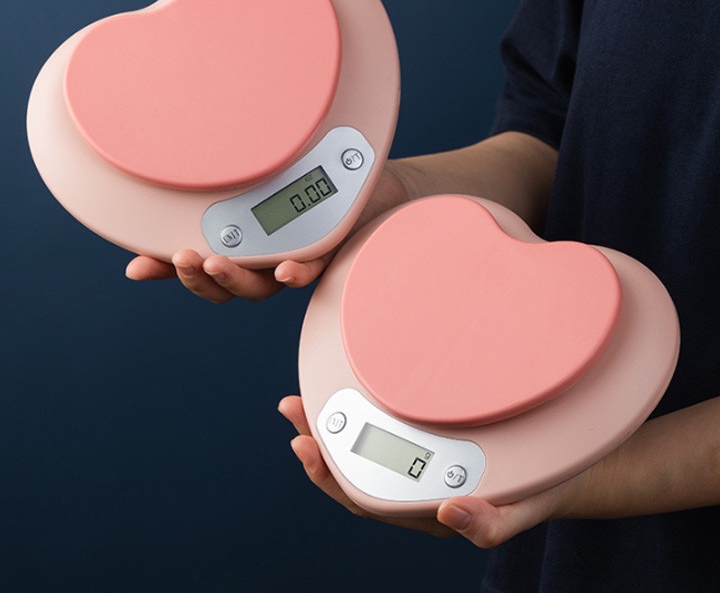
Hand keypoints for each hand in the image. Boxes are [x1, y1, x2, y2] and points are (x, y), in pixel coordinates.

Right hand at [125, 163, 410, 302]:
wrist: (376, 177)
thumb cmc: (318, 174)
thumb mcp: (265, 168)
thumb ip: (232, 174)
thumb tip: (180, 158)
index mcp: (246, 243)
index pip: (200, 264)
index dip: (167, 272)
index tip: (136, 268)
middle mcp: (270, 258)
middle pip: (226, 285)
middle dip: (198, 277)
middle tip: (180, 257)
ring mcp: (299, 259)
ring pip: (261, 286)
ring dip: (234, 278)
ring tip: (215, 262)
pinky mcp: (333, 253)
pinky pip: (314, 270)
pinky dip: (296, 273)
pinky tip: (283, 270)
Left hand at [278, 394, 592, 547]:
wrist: (560, 467)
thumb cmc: (538, 488)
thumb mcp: (523, 507)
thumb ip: (491, 523)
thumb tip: (449, 514)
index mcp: (426, 509)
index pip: (365, 498)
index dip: (329, 474)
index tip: (304, 444)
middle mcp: (414, 490)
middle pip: (353, 474)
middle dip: (318, 444)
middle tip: (292, 408)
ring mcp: (419, 466)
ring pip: (364, 453)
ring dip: (329, 428)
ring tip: (301, 402)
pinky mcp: (429, 440)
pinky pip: (384, 433)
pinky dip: (359, 413)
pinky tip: (345, 392)